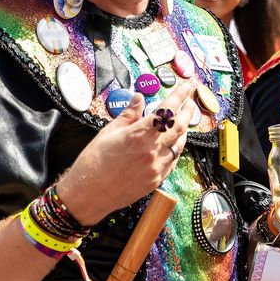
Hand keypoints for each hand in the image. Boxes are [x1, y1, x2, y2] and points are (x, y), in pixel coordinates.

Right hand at [57, 80, 194, 225]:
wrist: (89, 194)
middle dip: (187, 111)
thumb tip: (139, 98)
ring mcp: (156, 168)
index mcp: (139, 135)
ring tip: (182, 120)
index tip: (187, 86)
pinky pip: (172, 161)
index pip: (167, 110)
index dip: (179, 96)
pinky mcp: (156, 181)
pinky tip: (172, 144)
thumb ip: (129, 114)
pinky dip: (175, 149)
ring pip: (179, 145)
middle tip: (190, 101)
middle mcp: (152, 151)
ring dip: (183, 131)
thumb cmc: (94, 161)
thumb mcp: (109, 132)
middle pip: (179, 127)